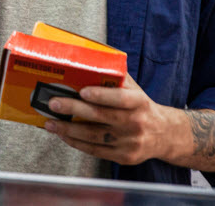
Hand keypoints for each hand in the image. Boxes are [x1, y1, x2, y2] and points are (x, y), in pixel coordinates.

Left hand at [41, 75, 177, 165]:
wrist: (163, 134)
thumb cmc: (141, 106)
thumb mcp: (134, 89)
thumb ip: (115, 76)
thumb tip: (88, 58)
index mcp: (139, 102)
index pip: (120, 98)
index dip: (101, 95)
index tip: (82, 92)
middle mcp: (136, 123)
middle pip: (102, 117)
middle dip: (75, 110)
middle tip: (54, 103)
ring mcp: (129, 142)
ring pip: (94, 137)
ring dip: (69, 129)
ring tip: (51, 122)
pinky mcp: (123, 157)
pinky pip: (95, 151)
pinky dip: (76, 143)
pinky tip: (63, 135)